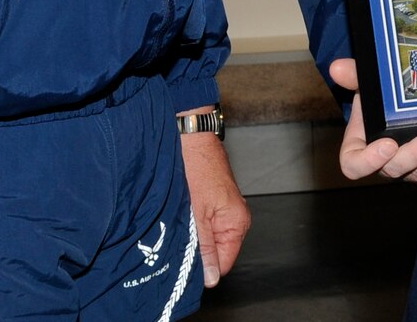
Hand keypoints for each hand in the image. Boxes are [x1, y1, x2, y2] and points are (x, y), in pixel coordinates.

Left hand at [178, 117, 249, 287]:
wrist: (191, 138)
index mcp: (237, 223)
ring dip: (193, 234)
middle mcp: (236, 217)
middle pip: (216, 250)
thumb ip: (204, 248)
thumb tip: (211, 278)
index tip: (185, 260)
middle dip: (197, 248)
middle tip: (179, 236)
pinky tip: (181, 212)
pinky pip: (205, 222)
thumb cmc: (196, 169)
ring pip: (208, 236)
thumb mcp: (196, 215)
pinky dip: (192, 221)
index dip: (204, 266)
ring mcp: (226, 208)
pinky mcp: (215, 200)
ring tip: (179, 220)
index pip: (223, 264)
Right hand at [329, 58, 416, 181]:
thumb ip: (354, 77)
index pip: (355, 165)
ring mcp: (413, 168)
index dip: (369, 161)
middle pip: (396, 169)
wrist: (407, 104)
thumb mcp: (368, 85)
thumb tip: (337, 67)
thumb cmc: (381, 101)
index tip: (387, 144)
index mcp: (363, 148)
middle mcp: (386, 163)